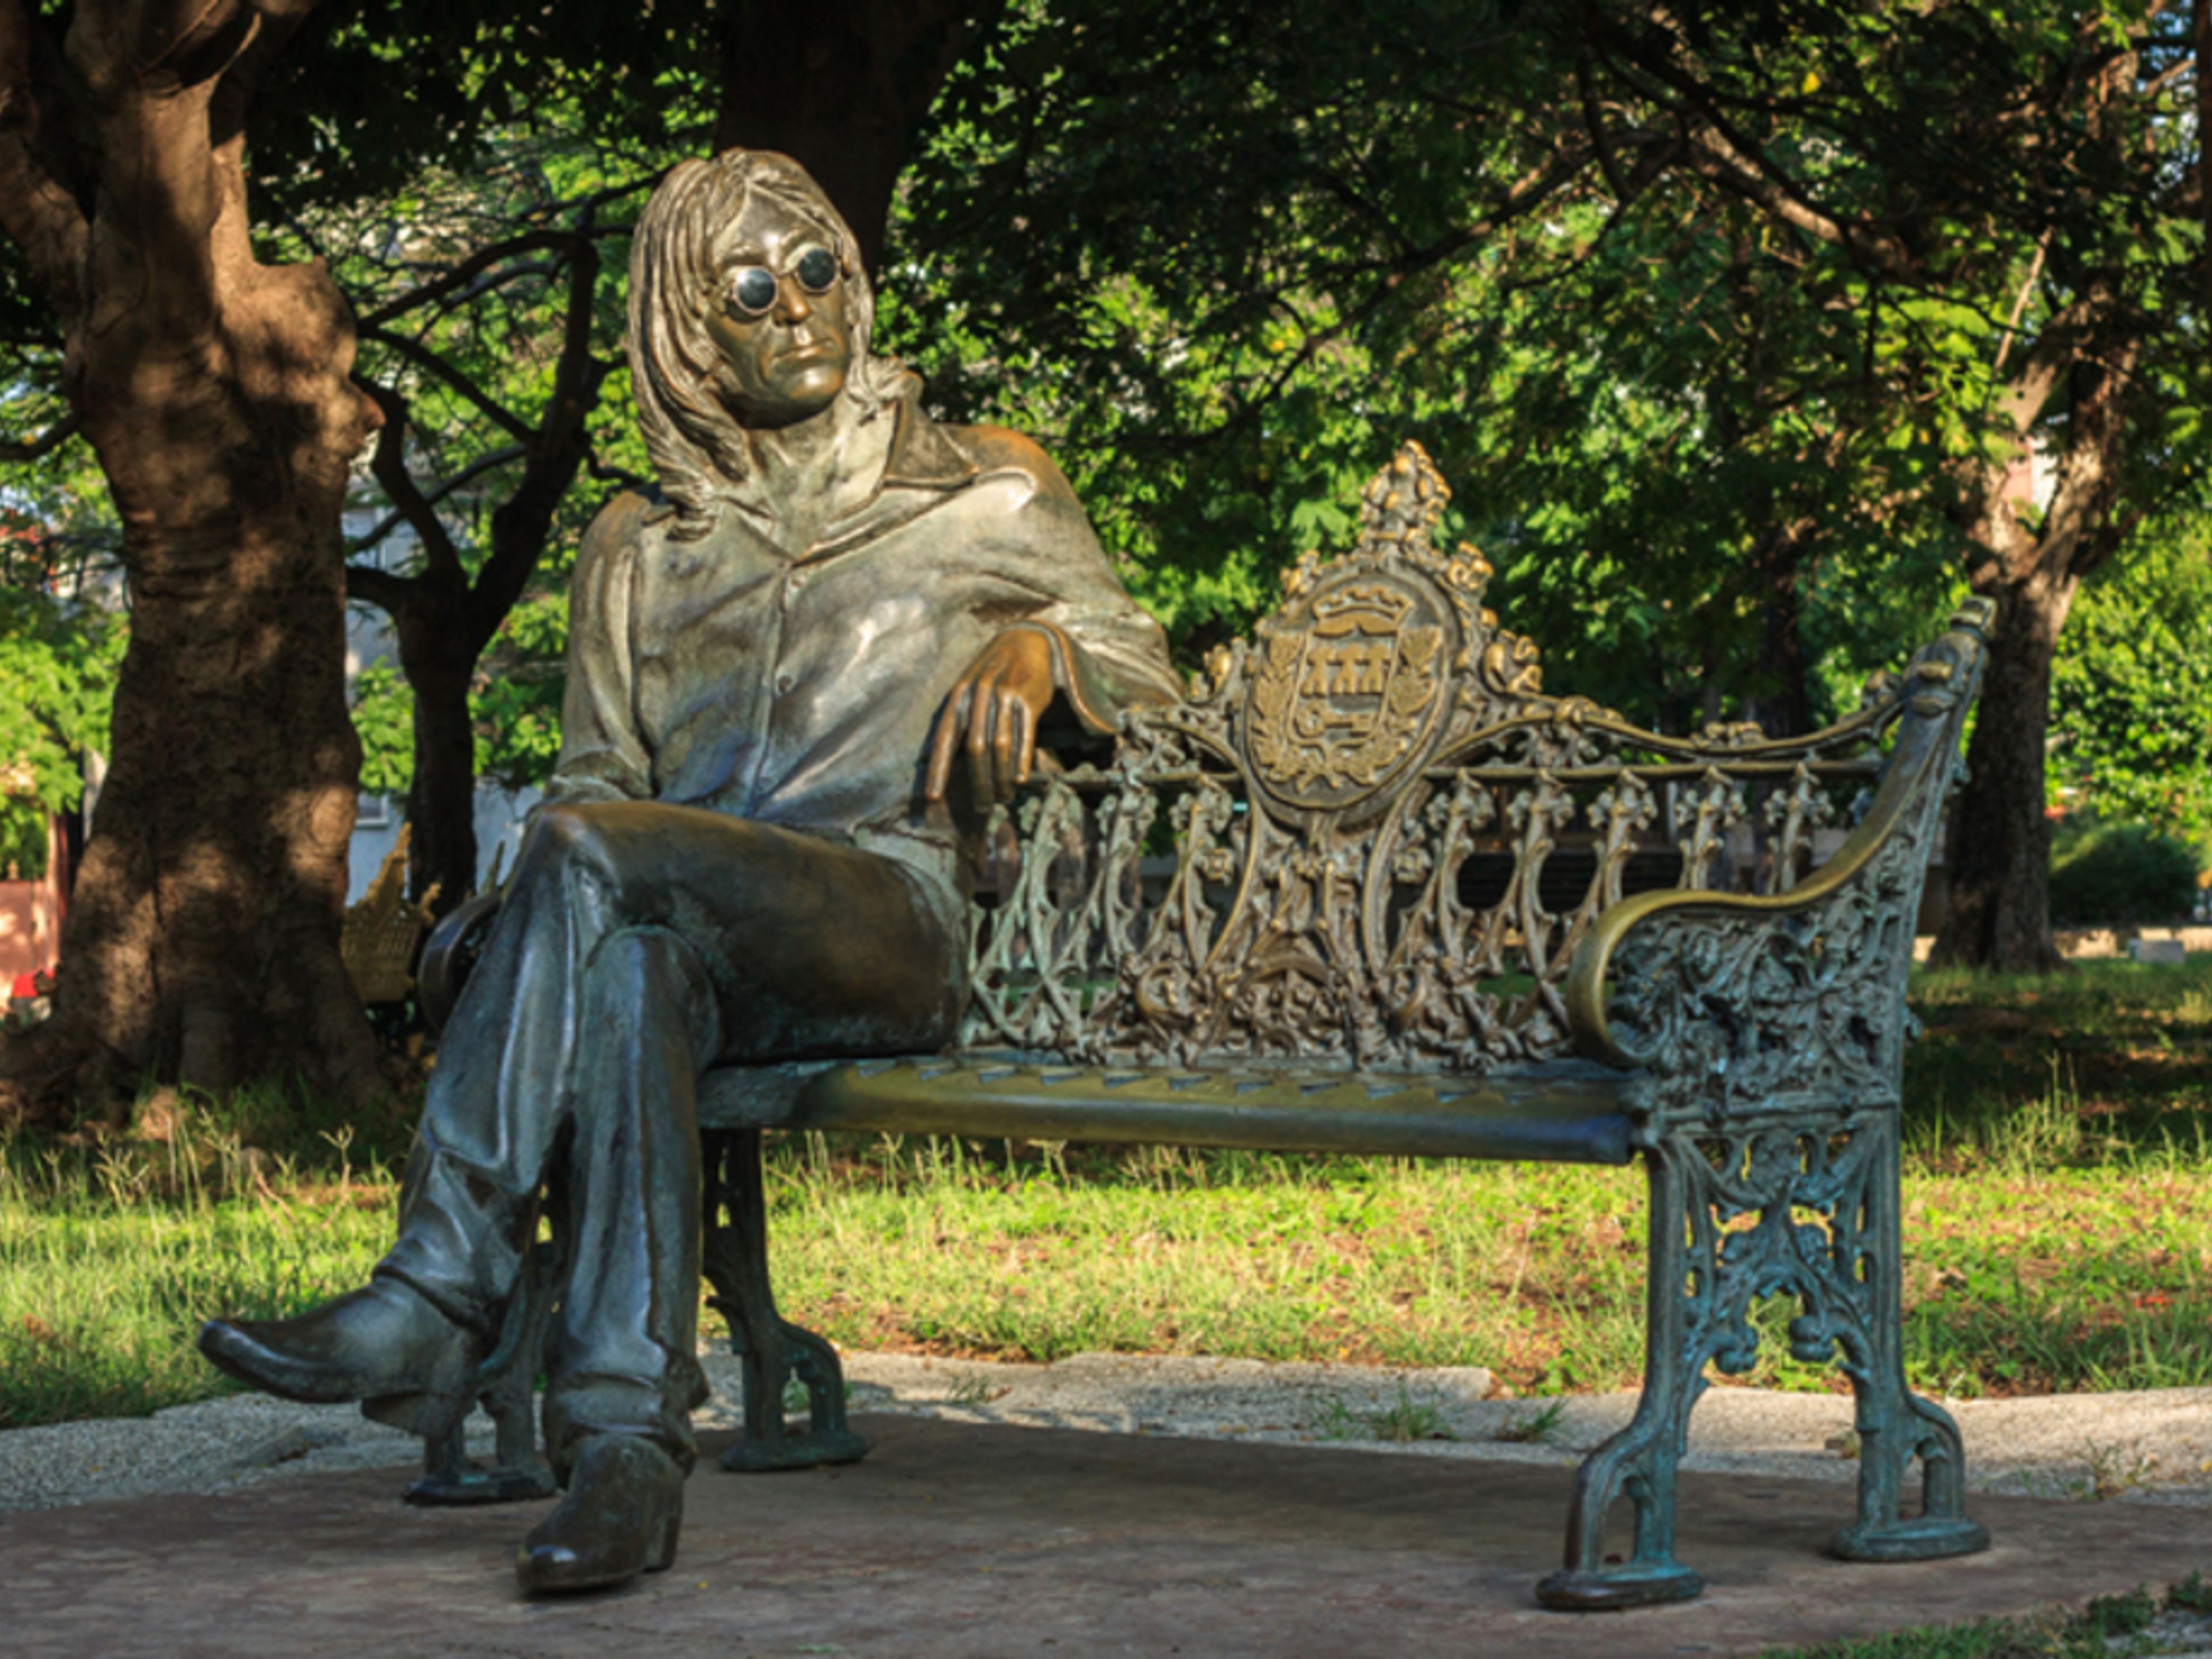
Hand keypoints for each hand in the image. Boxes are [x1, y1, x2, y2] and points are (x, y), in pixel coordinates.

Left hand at [926, 628, 1056, 809]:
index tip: (933, 798)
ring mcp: (1006, 695)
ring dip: (1001, 777)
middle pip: (975, 748)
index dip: (938, 769)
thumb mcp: (968, 688)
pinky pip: (1025, 736)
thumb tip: (933, 760)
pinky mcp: (1030, 698)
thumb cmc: (992, 673)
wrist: (1029, 641)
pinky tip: (1020, 780)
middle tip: (981, 807)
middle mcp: (980, 694)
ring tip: (1002, 798)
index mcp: (958, 695)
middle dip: (977, 782)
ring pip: (1000, 745)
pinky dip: (1022, 760)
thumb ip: (956, 720)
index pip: (944, 737)